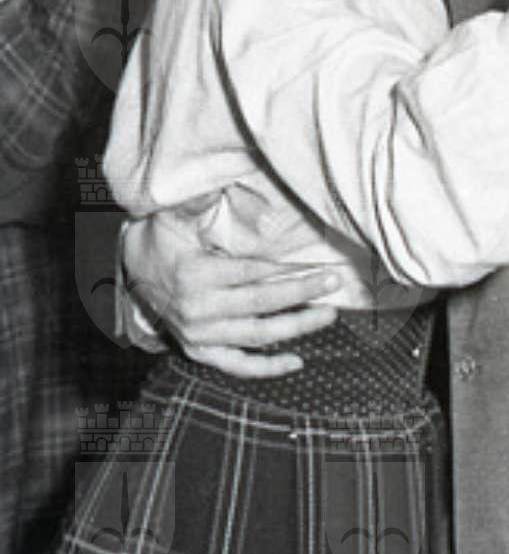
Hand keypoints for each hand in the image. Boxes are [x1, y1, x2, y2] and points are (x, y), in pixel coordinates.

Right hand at [124, 213, 341, 378]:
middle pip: (259, 304)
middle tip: (332, 284)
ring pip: (255, 336)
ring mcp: (199, 335)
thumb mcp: (174, 214)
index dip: (286, 271)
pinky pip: (236, 365)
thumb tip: (220, 185)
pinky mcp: (199, 351)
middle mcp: (198, 310)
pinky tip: (295, 361)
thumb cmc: (161, 237)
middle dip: (300, 294)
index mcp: (196, 275)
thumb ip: (199, 202)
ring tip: (327, 315)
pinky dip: (265, 368)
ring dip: (295, 327)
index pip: (251, 274)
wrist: (131, 269)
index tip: (317, 266)